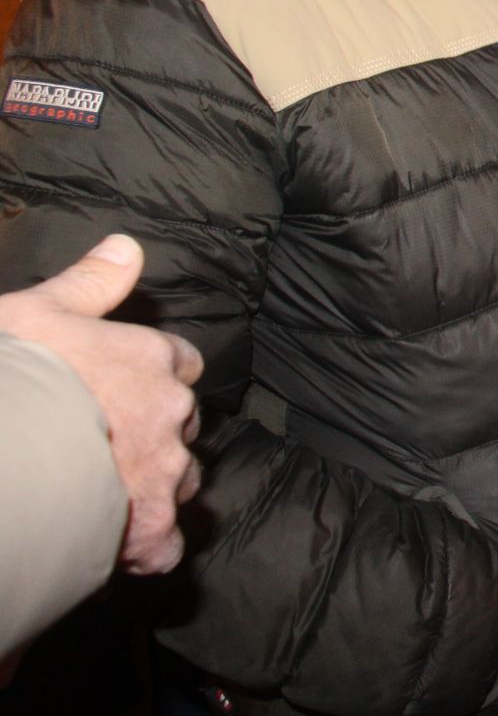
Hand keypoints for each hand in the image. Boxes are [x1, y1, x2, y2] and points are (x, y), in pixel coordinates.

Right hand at [0, 236, 203, 573]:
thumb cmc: (11, 374)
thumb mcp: (40, 311)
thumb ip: (91, 282)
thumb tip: (128, 247)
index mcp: (152, 361)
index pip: (179, 363)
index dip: (154, 375)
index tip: (126, 387)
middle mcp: (171, 414)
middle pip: (183, 422)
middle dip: (156, 431)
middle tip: (106, 443)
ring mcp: (163, 473)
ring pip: (179, 480)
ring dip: (154, 486)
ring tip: (106, 494)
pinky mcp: (147, 528)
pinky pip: (165, 544)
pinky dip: (146, 547)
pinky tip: (118, 547)